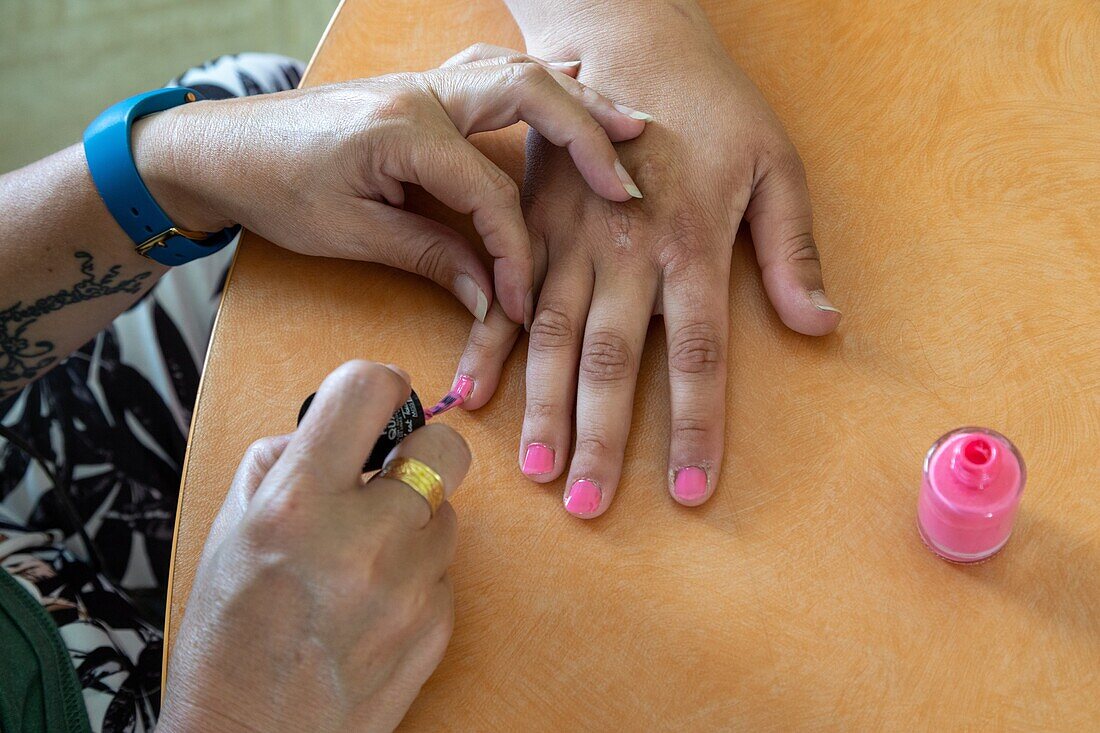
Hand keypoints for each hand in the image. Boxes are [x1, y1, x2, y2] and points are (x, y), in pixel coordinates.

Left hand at [133, 47, 647, 324]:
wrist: (223, 147)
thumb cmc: (277, 189)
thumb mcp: (352, 234)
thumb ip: (430, 256)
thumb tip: (490, 297)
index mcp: (403, 129)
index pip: (488, 193)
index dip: (515, 254)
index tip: (525, 304)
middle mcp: (422, 91)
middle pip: (528, 95)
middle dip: (586, 137)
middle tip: (629, 180)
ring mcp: (423, 82)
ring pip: (516, 73)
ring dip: (574, 99)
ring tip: (626, 126)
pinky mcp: (422, 89)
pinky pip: (494, 74)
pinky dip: (539, 85)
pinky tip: (567, 90)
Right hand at [160, 361, 470, 732]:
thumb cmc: (228, 639)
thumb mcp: (230, 531)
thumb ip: (283, 461)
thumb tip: (332, 424)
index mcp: (299, 503)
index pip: (370, 390)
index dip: (376, 385)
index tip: (374, 401)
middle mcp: (364, 539)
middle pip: (446, 445)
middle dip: (419, 449)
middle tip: (386, 475)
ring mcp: (410, 588)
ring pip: (450, 511)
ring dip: (416, 519)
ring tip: (367, 554)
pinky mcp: (439, 627)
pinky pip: (447, 569)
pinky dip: (420, 572)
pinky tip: (375, 600)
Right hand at [453, 1, 841, 516]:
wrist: (632, 40)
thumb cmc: (713, 106)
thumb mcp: (775, 166)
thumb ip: (792, 250)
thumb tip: (819, 325)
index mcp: (692, 244)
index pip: (698, 357)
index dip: (696, 429)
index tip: (691, 493)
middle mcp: (625, 251)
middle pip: (612, 361)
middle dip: (601, 438)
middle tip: (586, 504)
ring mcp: (569, 238)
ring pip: (550, 337)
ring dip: (540, 408)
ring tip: (534, 472)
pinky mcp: (530, 224)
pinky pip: (503, 294)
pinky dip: (485, 346)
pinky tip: (472, 394)